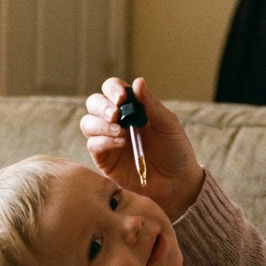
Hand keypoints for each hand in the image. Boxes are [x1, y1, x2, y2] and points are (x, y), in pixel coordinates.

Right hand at [82, 78, 205, 219]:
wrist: (177, 184)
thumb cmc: (175, 151)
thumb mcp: (168, 124)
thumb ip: (151, 105)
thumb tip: (138, 81)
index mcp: (131, 108)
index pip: (112, 89)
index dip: (113, 89)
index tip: (122, 98)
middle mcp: (116, 122)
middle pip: (94, 103)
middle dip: (102, 106)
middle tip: (116, 114)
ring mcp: (107, 140)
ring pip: (88, 123)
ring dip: (101, 124)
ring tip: (121, 133)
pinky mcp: (104, 160)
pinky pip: (93, 145)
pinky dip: (103, 141)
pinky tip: (120, 144)